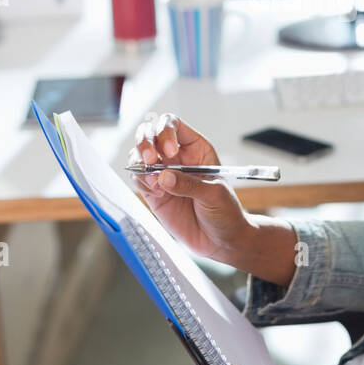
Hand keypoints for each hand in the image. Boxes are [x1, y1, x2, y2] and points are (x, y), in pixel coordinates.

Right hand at [128, 112, 251, 259]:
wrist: (221, 240)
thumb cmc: (226, 212)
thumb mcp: (214, 194)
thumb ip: (189, 184)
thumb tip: (164, 176)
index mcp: (196, 148)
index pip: (173, 125)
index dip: (166, 132)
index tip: (168, 152)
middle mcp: (176, 157)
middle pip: (149, 134)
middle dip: (144, 142)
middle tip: (149, 160)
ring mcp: (163, 173)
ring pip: (139, 156)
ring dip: (140, 165)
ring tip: (155, 184)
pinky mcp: (154, 192)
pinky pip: (138, 179)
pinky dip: (141, 183)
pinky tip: (157, 193)